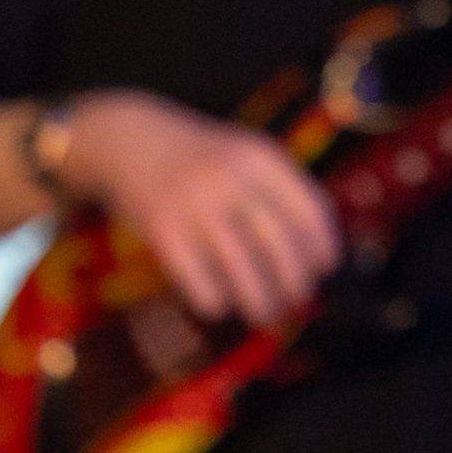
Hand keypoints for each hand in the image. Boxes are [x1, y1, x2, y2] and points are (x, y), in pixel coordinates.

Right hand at [62, 90, 341, 327]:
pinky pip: (198, 275)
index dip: (322, 246)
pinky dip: (213, 298)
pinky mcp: (162, 226)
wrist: (128, 139)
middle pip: (280, 242)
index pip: (309, 210)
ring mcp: (195, 201)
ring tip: (264, 313)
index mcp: (261, 158)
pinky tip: (218, 306)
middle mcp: (231, 177)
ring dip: (259, 298)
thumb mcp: (245, 155)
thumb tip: (318, 255)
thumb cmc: (201, 160)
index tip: (324, 269)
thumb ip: (280, 191)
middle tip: (298, 298)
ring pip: (242, 265)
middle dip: (295, 280)